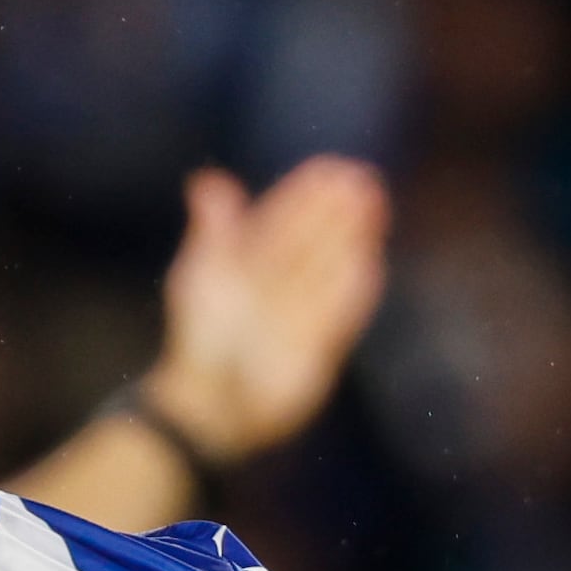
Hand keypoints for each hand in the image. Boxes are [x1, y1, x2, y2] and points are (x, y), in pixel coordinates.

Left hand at [141, 159, 393, 466]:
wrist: (207, 402)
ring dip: (354, 239)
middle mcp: (278, 289)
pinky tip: (371, 260)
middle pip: (314, 241)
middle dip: (338, 211)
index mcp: (248, 268)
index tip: (329, 169)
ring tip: (372, 206)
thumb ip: (213, 229)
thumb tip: (206, 180)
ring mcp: (301, 317)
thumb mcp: (203, 275)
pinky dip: (356, 286)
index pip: (283, 222)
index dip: (306, 196)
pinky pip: (343, 312)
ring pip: (332, 270)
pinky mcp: (320, 350)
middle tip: (361, 179)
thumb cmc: (199, 339)